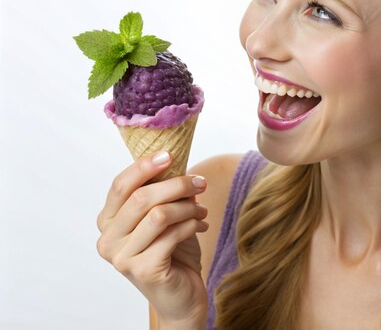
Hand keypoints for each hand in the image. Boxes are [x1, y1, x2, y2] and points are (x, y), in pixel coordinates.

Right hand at [96, 151, 208, 326]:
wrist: (181, 296)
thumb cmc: (172, 251)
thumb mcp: (163, 216)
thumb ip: (160, 192)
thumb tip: (172, 160)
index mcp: (107, 222)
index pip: (120, 185)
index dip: (144, 166)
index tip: (169, 155)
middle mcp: (107, 240)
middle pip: (141, 197)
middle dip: (177, 185)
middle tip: (200, 184)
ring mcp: (122, 258)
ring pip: (159, 214)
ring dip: (188, 207)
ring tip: (202, 210)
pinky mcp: (143, 271)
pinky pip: (172, 234)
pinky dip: (191, 225)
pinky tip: (200, 226)